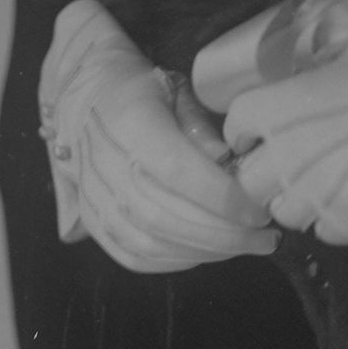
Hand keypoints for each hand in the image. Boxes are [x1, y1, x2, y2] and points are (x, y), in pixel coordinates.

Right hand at [39, 0, 279, 273]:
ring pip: (148, 244)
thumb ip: (199, 123)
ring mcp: (93, 199)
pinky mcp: (93, 222)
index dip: (219, 197)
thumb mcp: (174, 87)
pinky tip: (209, 252)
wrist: (82, 99)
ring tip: (245, 245)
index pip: (175, 171)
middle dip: (222, 235)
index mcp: (129, 123)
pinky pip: (133, 256)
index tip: (258, 211)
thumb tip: (225, 159)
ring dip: (204, 252)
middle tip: (265, 237)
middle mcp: (104, 165)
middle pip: (163, 217)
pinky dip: (176, 261)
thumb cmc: (140, 90)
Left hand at [223, 44, 347, 245]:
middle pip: (248, 181)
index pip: (236, 126)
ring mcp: (312, 193)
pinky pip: (324, 231)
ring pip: (284, 213)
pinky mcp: (344, 223)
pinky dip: (336, 218)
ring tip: (333, 182)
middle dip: (267, 175)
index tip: (262, 134)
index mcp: (278, 106)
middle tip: (297, 164)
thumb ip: (318, 71)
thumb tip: (312, 68)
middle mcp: (284, 153)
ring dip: (301, 200)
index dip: (248, 132)